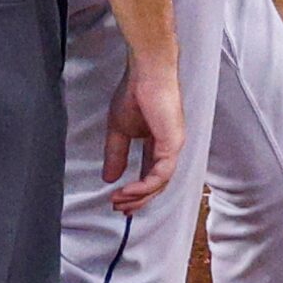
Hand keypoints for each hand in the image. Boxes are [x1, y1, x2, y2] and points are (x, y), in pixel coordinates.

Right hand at [102, 54, 184, 213]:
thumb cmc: (135, 93)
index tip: (118, 202)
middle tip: (119, 208)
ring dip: (138, 196)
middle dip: (137, 200)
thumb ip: (116, 154)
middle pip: (156, 184)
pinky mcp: (173, 145)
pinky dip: (144, 187)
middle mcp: (168, 148)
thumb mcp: (118, 130)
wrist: (146, 73)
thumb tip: (109, 177)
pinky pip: (161, 174)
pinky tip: (129, 191)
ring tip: (120, 201)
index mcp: (157, 143)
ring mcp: (173, 147)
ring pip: (159, 183)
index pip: (149, 174)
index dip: (135, 191)